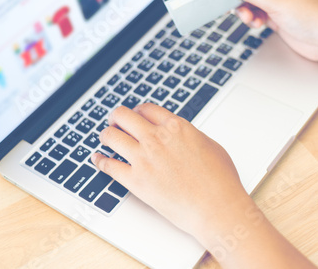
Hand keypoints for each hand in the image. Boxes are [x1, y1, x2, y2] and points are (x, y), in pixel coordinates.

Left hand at [91, 104, 251, 238]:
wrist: (216, 207)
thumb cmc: (220, 180)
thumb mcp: (210, 145)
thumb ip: (190, 135)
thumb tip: (180, 134)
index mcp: (176, 126)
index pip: (146, 108)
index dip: (137, 110)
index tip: (135, 115)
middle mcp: (157, 138)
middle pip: (123, 115)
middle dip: (117, 117)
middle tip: (115, 122)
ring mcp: (144, 159)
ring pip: (110, 136)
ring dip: (106, 135)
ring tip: (106, 138)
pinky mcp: (135, 181)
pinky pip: (108, 165)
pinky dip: (99, 160)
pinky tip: (97, 158)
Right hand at [220, 0, 317, 64]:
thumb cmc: (314, 16)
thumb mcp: (275, 2)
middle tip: (232, 5)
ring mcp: (275, 0)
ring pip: (249, 0)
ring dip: (244, 10)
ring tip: (249, 18)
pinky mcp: (275, 15)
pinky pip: (255, 12)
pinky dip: (252, 19)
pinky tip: (257, 24)